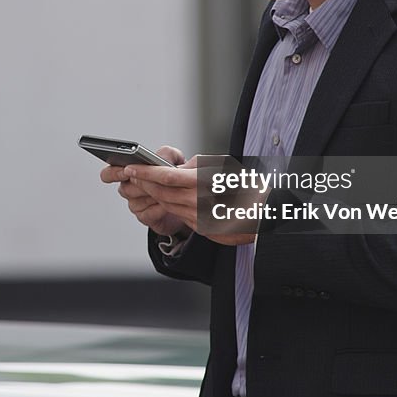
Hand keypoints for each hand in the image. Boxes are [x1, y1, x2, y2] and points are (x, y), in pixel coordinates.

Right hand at [100, 146, 188, 235]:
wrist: (187, 199)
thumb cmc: (176, 177)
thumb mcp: (174, 159)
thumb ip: (166, 153)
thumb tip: (158, 158)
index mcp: (129, 172)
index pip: (109, 173)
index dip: (114, 173)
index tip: (126, 171)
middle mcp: (128, 189)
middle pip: (125, 189)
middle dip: (140, 185)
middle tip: (152, 181)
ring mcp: (135, 204)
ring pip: (136, 202)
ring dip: (152, 196)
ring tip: (167, 192)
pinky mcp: (145, 218)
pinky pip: (147, 214)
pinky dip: (159, 209)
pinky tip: (167, 204)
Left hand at [123, 155, 254, 245]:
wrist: (265, 216)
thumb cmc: (246, 186)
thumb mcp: (222, 168)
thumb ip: (195, 168)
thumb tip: (175, 168)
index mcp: (203, 184)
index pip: (165, 177)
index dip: (145, 172)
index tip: (132, 167)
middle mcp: (198, 203)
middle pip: (161, 192)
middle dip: (144, 183)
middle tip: (133, 174)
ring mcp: (199, 219)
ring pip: (167, 205)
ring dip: (154, 194)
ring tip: (145, 183)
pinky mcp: (201, 229)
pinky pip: (180, 215)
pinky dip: (170, 205)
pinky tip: (166, 197)